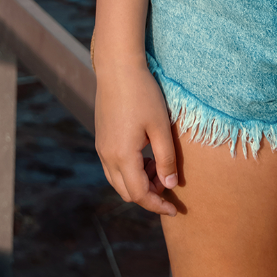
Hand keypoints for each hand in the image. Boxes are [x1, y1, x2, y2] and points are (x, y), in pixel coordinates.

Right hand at [94, 60, 178, 214]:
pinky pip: (113, 167)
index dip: (158, 205)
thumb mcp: (160, 127)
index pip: (140, 195)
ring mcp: (101, 148)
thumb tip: (170, 185)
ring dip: (138, 182)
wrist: (118, 67)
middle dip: (149, 194)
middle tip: (168, 182)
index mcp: (122, 156)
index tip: (175, 208)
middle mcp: (107, 157)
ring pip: (118, 181)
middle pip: (127, 192)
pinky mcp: (101, 139)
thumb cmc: (143, 94)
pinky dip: (130, 170)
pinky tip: (145, 155)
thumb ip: (166, 159)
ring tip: (158, 165)